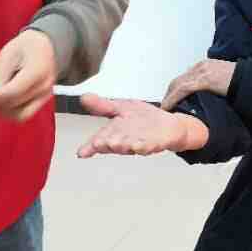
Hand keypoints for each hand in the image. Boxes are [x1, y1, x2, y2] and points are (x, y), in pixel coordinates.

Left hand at [0, 30, 57, 122]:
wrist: (46, 46)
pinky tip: (3, 100)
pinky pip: (25, 113)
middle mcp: (44, 87)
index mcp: (37, 71)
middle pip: (16, 107)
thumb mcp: (9, 54)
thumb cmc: (27, 46)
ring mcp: (44, 96)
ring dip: (4, 111)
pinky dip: (11, 110)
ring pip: (20, 116)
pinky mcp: (42, 101)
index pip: (13, 92)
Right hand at [76, 93, 207, 157]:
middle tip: (98, 143)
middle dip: (105, 143)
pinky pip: (147, 147)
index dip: (89, 147)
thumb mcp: (121, 108)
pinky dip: (142, 146)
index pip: (99, 140)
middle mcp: (124, 141)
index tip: (81, 153)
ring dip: (121, 145)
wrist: (170, 126)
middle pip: (112, 144)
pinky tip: (139, 145)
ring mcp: (139, 143)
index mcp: (114, 133)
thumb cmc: (144, 120)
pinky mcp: (154, 144)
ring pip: (127, 146)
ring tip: (114, 143)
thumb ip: (103, 106)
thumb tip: (83, 98)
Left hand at [161, 59, 236, 111]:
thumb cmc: (241, 82)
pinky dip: (173, 99)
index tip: (171, 99)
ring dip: (168, 98)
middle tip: (165, 107)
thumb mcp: (223, 81)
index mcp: (205, 65)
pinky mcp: (203, 80)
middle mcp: (200, 67)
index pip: (185, 77)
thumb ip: (213, 86)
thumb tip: (206, 97)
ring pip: (177, 85)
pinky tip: (168, 108)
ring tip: (164, 110)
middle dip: (169, 94)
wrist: (250, 80)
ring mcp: (201, 72)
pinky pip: (182, 90)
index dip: (175, 89)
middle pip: (178, 80)